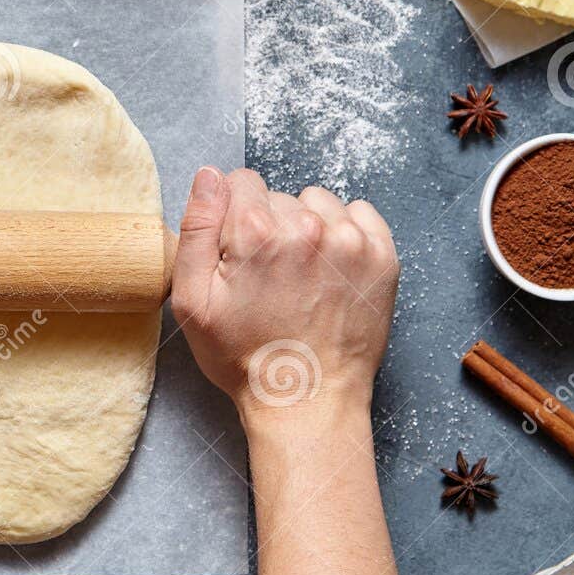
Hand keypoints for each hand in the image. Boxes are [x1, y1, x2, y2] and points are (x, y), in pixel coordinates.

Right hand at [169, 167, 397, 420]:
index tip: (236, 253)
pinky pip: (359, 214)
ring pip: (317, 202)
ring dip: (306, 227)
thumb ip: (196, 228)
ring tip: (300, 274)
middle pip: (277, 195)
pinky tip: (329, 270)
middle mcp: (306, 227)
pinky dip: (344, 232)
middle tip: (267, 276)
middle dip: (267, 225)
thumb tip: (209, 176)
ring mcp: (349, 241)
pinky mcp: (381, 257)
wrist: (307, 398)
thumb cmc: (244, 357)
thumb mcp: (192, 300)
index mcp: (254, 232)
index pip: (239, 181)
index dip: (231, 216)